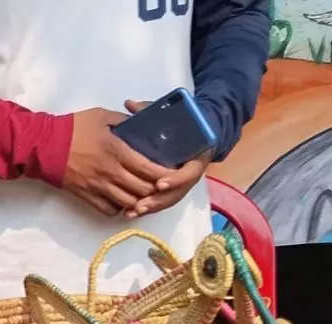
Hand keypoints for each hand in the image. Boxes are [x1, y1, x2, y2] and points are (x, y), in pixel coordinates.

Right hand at [62, 107, 172, 216]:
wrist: (43, 145)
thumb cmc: (72, 128)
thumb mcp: (102, 116)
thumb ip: (124, 121)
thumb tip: (141, 124)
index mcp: (117, 151)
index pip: (149, 169)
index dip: (165, 175)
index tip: (172, 174)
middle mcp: (111, 172)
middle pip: (143, 190)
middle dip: (156, 190)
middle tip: (162, 186)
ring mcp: (98, 187)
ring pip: (128, 202)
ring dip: (139, 201)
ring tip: (145, 195)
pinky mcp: (86, 196)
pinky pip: (109, 210)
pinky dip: (119, 208)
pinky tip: (122, 201)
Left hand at [120, 101, 211, 217]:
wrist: (202, 129)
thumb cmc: (184, 122)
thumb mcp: (171, 114)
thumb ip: (150, 109)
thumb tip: (129, 104)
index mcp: (197, 154)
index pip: (190, 172)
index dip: (176, 180)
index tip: (159, 183)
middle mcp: (192, 171)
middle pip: (178, 193)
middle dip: (158, 200)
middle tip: (140, 205)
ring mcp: (184, 182)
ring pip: (169, 200)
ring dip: (151, 207)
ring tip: (132, 211)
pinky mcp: (174, 188)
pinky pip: (162, 201)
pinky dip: (148, 207)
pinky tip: (130, 212)